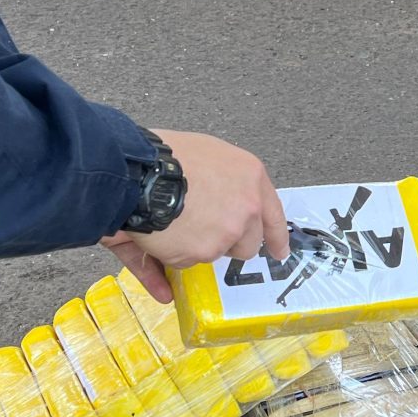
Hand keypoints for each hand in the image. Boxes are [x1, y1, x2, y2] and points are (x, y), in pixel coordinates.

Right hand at [101, 130, 288, 301]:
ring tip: (173, 222)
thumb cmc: (164, 155)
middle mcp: (248, 208)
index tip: (280, 251)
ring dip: (198, 246)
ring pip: (216, 254)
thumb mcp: (207, 155)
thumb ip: (226, 183)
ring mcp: (228, 233)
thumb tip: (224, 203)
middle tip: (200, 229)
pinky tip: (159, 233)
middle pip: (248, 244)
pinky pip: (188, 261)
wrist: (138, 171)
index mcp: (252, 178)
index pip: (274, 215)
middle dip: (228, 243)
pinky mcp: (204, 252)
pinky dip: (173, 253)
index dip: (277, 237)